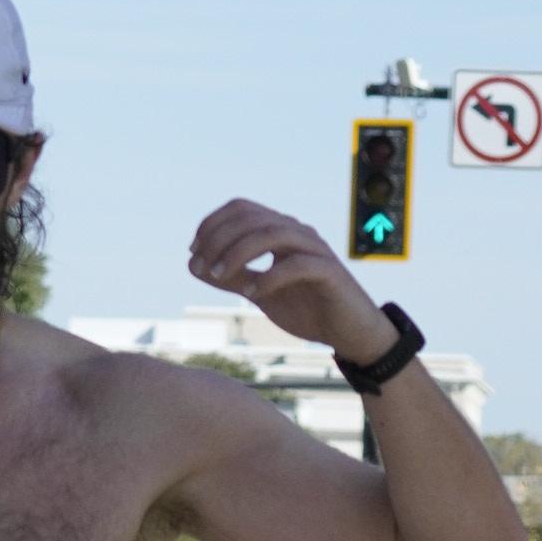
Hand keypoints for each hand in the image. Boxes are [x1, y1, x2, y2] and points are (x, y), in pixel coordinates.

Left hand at [188, 198, 394, 358]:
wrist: (347, 332)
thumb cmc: (306, 308)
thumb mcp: (260, 292)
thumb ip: (232, 277)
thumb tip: (195, 265)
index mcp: (280, 231)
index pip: (242, 208)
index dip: (212, 224)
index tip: (193, 253)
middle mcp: (297, 233)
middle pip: (253, 218)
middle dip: (220, 239)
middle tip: (203, 267)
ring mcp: (315, 249)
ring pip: (273, 233)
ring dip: (240, 252)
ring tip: (220, 276)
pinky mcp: (329, 272)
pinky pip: (297, 264)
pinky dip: (271, 276)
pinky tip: (253, 293)